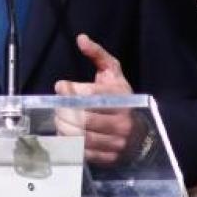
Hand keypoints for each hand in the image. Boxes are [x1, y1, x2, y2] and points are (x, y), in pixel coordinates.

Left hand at [53, 34, 139, 165]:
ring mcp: (116, 142)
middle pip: (83, 118)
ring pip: (81, 136)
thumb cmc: (120, 98)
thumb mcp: (113, 73)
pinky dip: (70, 143)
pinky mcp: (109, 157)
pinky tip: (66, 134)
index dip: (70, 90)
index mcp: (121, 99)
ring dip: (63, 127)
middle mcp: (121, 122)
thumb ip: (97, 55)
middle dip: (64, 111)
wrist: (140, 131)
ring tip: (59, 120)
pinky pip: (83, 152)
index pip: (91, 95)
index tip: (60, 86)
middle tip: (57, 106)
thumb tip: (81, 38)